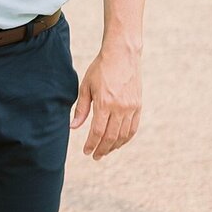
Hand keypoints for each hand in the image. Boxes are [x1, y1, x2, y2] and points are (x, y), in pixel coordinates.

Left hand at [71, 44, 141, 158]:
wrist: (122, 55)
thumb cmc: (100, 69)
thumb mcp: (86, 86)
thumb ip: (81, 109)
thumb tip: (74, 127)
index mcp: (105, 103)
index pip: (98, 132)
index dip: (91, 144)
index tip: (86, 152)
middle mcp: (120, 108)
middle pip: (111, 137)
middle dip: (102, 149)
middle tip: (95, 156)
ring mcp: (131, 108)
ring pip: (123, 135)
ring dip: (114, 146)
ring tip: (105, 151)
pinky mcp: (138, 106)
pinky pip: (133, 128)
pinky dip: (126, 138)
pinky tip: (118, 142)